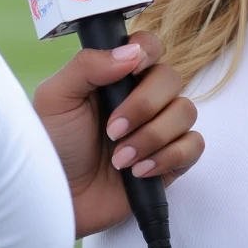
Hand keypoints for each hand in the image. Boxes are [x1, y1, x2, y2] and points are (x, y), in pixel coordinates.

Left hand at [33, 31, 202, 237]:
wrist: (59, 201)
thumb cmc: (53, 147)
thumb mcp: (56, 99)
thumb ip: (88, 66)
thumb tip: (130, 53)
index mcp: (116, 75)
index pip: (149, 46)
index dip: (148, 52)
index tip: (133, 69)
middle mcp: (142, 96)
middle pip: (171, 78)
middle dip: (144, 106)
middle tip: (113, 130)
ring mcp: (160, 127)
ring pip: (186, 111)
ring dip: (152, 137)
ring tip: (120, 159)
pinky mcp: (172, 159)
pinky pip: (193, 146)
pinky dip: (168, 157)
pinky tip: (139, 171)